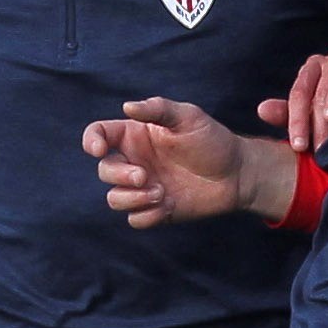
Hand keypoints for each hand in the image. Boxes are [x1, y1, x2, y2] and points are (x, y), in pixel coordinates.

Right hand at [83, 98, 296, 228]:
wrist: (237, 172)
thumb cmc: (212, 140)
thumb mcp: (188, 117)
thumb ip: (158, 109)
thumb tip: (127, 107)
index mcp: (135, 135)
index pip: (99, 135)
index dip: (91, 141)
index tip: (99, 149)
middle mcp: (135, 161)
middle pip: (105, 171)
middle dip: (119, 175)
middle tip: (145, 176)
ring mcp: (144, 188)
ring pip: (114, 199)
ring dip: (131, 198)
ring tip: (160, 193)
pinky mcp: (156, 210)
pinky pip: (136, 220)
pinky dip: (146, 215)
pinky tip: (167, 206)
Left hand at [255, 42, 327, 150]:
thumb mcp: (314, 113)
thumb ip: (289, 115)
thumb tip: (261, 110)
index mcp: (309, 74)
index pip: (298, 96)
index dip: (297, 121)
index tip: (299, 147)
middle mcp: (326, 62)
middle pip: (317, 89)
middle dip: (317, 121)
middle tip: (320, 148)